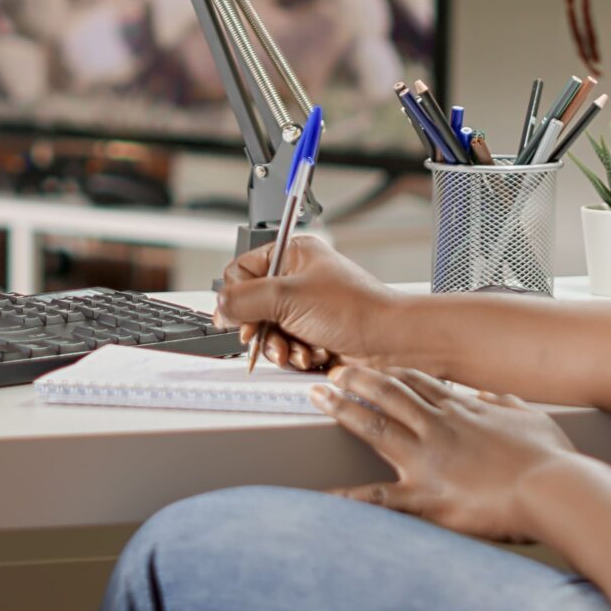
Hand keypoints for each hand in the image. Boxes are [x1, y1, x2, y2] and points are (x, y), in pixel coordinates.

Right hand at [212, 235, 399, 371]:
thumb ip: (245, 299)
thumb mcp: (289, 297)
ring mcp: (304, 310)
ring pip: (267, 332)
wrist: (390, 343)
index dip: (236, 296)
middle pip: (252, 306)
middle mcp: (297, 280)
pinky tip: (314, 355)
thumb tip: (219, 306)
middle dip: (262, 328)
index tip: (238, 317)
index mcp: (292, 255)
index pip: (242, 271)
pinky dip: (297, 356)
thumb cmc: (354, 309)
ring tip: (299, 349)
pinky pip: (286, 349)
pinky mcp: (312, 336)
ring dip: (281, 347)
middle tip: (265, 336)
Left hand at [314, 365, 577, 543]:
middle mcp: (438, 427)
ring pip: (375, 426)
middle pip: (389, 394)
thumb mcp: (530, 418)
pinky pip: (379, 498)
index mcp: (462, 410)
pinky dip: (349, 498)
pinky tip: (323, 496)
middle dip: (357, 380)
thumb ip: (505, 405)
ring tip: (318, 397)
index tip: (372, 365)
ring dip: (344, 410)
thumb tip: (494, 396)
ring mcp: (428, 459)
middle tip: (333, 372)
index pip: (418, 383)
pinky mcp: (426, 495)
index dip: (391, 372)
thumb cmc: (550, 458)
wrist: (555, 489)